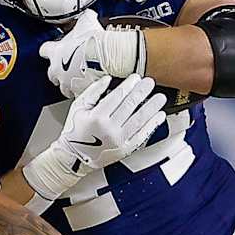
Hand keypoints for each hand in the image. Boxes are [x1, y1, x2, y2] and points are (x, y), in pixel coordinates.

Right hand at [21, 74, 166, 201]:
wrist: (74, 157)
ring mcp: (119, 140)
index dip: (129, 85)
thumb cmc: (75, 132)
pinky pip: (142, 135)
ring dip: (152, 107)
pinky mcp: (125, 149)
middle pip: (130, 106)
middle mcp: (109, 129)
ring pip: (139, 120)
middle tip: (150, 82)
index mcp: (97, 116)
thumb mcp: (78, 107)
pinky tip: (159, 116)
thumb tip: (107, 79)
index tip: (136, 78)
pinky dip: (152, 124)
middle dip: (142, 92)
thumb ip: (93, 92)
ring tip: (160, 97)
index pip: (117, 96)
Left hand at [40, 9, 145, 97]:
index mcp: (55, 52)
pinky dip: (83, 90)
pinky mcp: (78, 92)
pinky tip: (89, 85)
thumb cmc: (93, 40)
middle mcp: (57, 69)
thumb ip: (82, 19)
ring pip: (63, 87)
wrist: (104, 56)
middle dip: (58, 71)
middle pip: (51, 73)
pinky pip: (78, 94)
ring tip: (79, 78)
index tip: (53, 49)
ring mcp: (67, 82)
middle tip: (67, 67)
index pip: (44, 50)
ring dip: (69, 82)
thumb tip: (87, 14)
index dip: (49, 50)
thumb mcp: (86, 22)